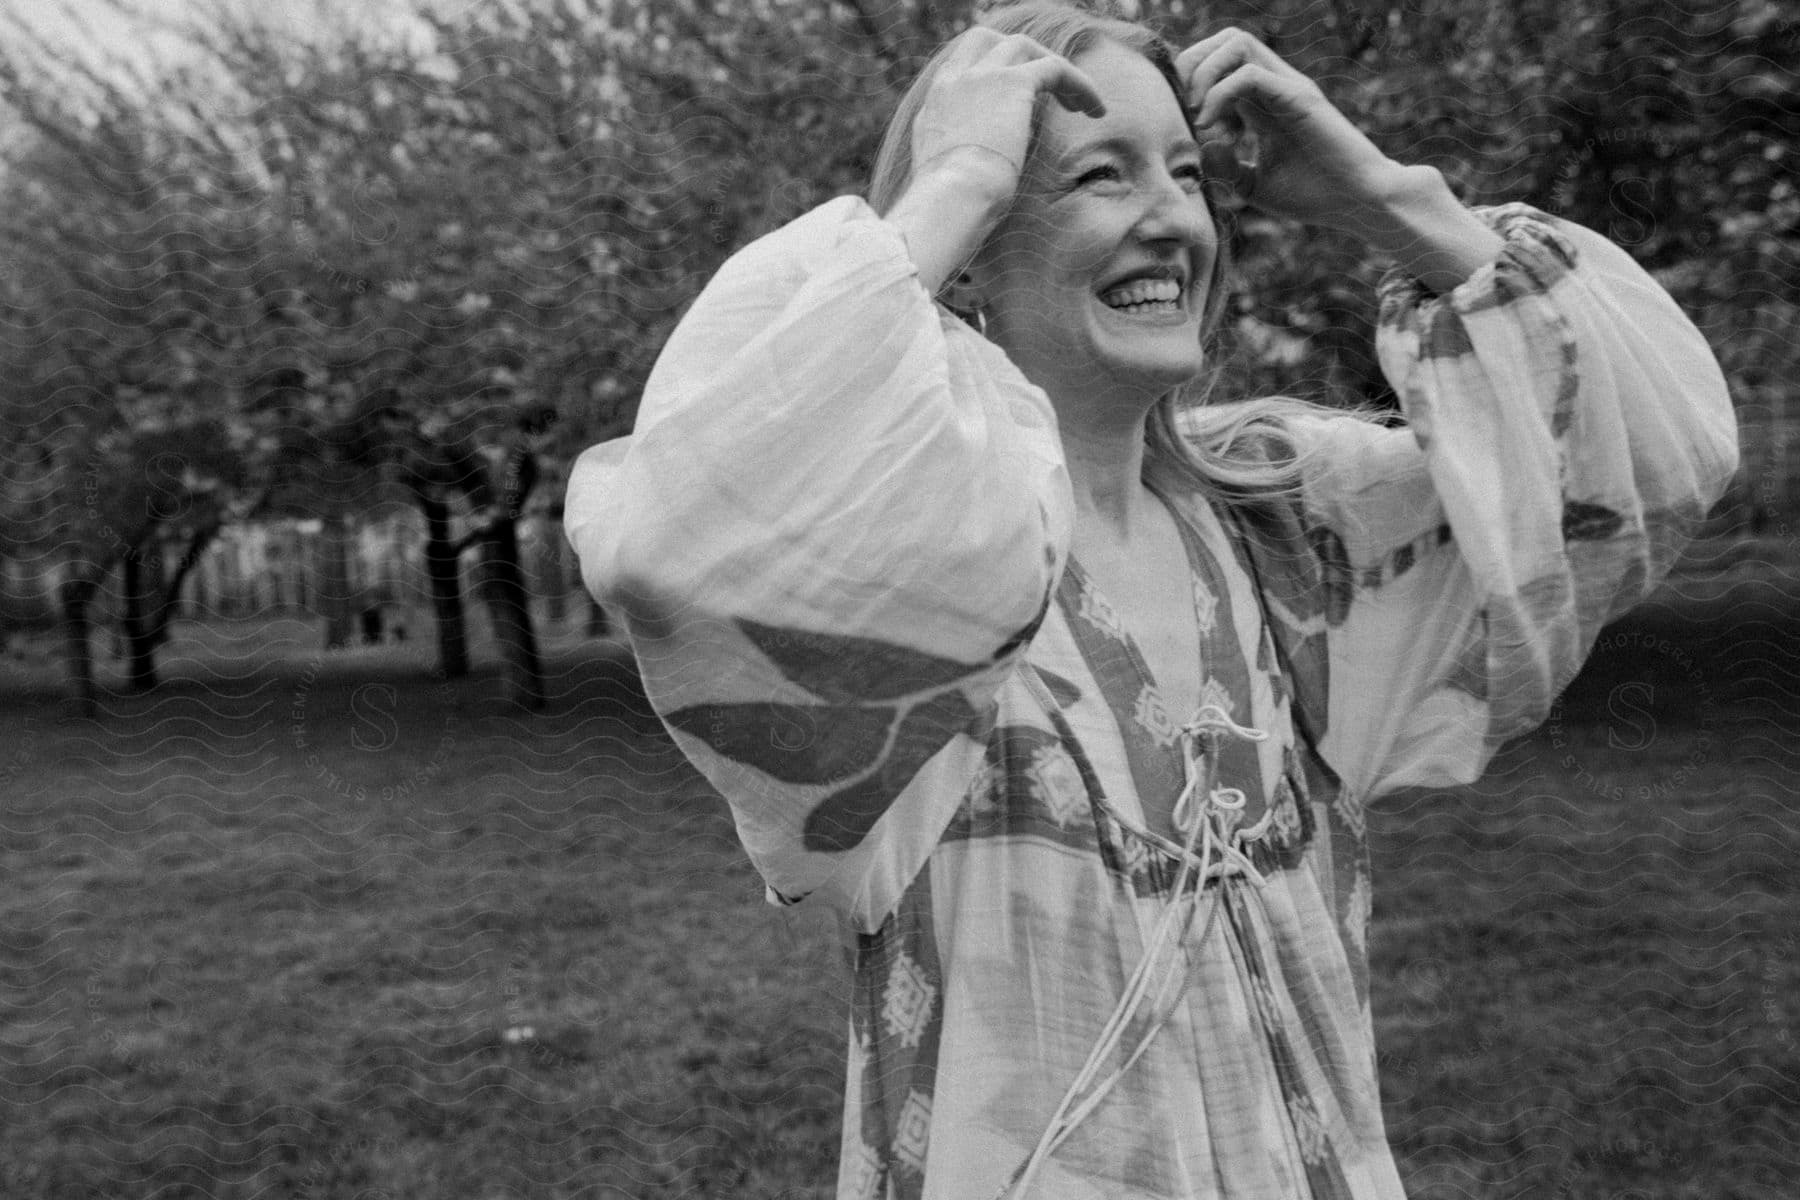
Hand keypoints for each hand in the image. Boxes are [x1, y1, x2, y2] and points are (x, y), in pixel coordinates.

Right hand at [890, 28, 1104, 293]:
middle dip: (1017, 55)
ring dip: (1053, 69)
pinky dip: (1078, 84)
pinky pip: (1055, 68)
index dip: (988, 76)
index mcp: (933, 106)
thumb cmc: (946, 211)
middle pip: (985, 41)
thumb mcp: (942, 186)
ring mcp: (980, 77)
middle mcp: (952, 82)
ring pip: (1023, 47)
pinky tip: (1096, 110)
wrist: (950, 202)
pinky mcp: (1013, 82)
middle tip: (1046, 85)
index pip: (959, 71)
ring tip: (1080, 103)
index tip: (1013, 101)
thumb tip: (967, 188)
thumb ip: (953, 170)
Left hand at [1178, 28, 1502, 288]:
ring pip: (1237, 42)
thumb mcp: (1253, 185)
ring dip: (1204, 71)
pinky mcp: (1299, 97)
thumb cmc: (1313, 195)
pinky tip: (1209, 125)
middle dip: (1191, 64)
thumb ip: (1224, 166)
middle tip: (1181, 108)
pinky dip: (1219, 94)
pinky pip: (1249, 75)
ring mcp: (1288, 86)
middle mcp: (1275, 85)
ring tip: (1195, 113)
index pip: (1219, 62)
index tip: (1178, 118)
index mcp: (1263, 101)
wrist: (1360, 202)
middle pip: (1225, 40)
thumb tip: (1200, 144)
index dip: (1190, 79)